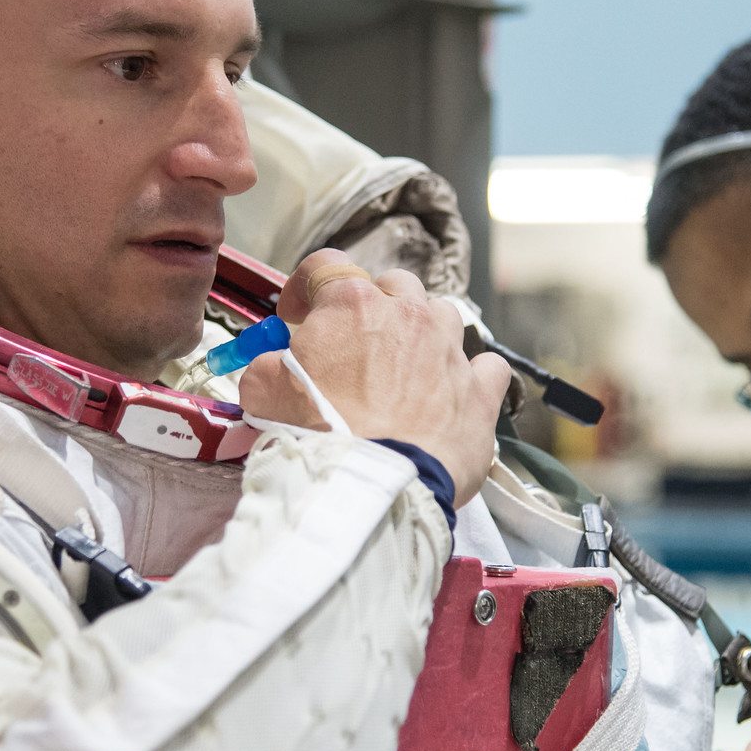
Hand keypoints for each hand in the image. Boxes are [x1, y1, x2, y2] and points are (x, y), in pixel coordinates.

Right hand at [236, 249, 512, 505]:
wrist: (376, 484)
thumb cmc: (319, 436)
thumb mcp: (263, 393)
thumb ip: (266, 365)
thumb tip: (272, 367)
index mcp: (350, 305)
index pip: (325, 266)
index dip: (306, 287)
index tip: (299, 314)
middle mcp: (407, 314)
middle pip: (391, 287)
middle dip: (371, 309)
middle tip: (353, 347)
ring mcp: (449, 349)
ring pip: (441, 315)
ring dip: (423, 333)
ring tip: (404, 369)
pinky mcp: (479, 391)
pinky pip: (487, 365)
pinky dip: (471, 374)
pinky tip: (455, 391)